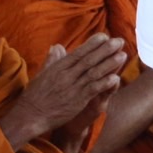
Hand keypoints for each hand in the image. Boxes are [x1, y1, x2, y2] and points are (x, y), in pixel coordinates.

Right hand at [0, 34, 125, 150]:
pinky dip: (104, 83)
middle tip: (120, 41)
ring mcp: (72, 88)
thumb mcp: (42, 74)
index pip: (78, 52)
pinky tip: (115, 78)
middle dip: (106, 49)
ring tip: (123, 55)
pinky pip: (93, 90)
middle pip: (89, 59)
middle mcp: (66, 75)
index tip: (105, 36)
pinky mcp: (76, 101)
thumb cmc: (35, 96)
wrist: (29, 116)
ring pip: (93, 73)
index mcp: (58, 67)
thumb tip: (57, 46)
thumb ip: (52, 60)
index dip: (93, 43)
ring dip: (109, 64)